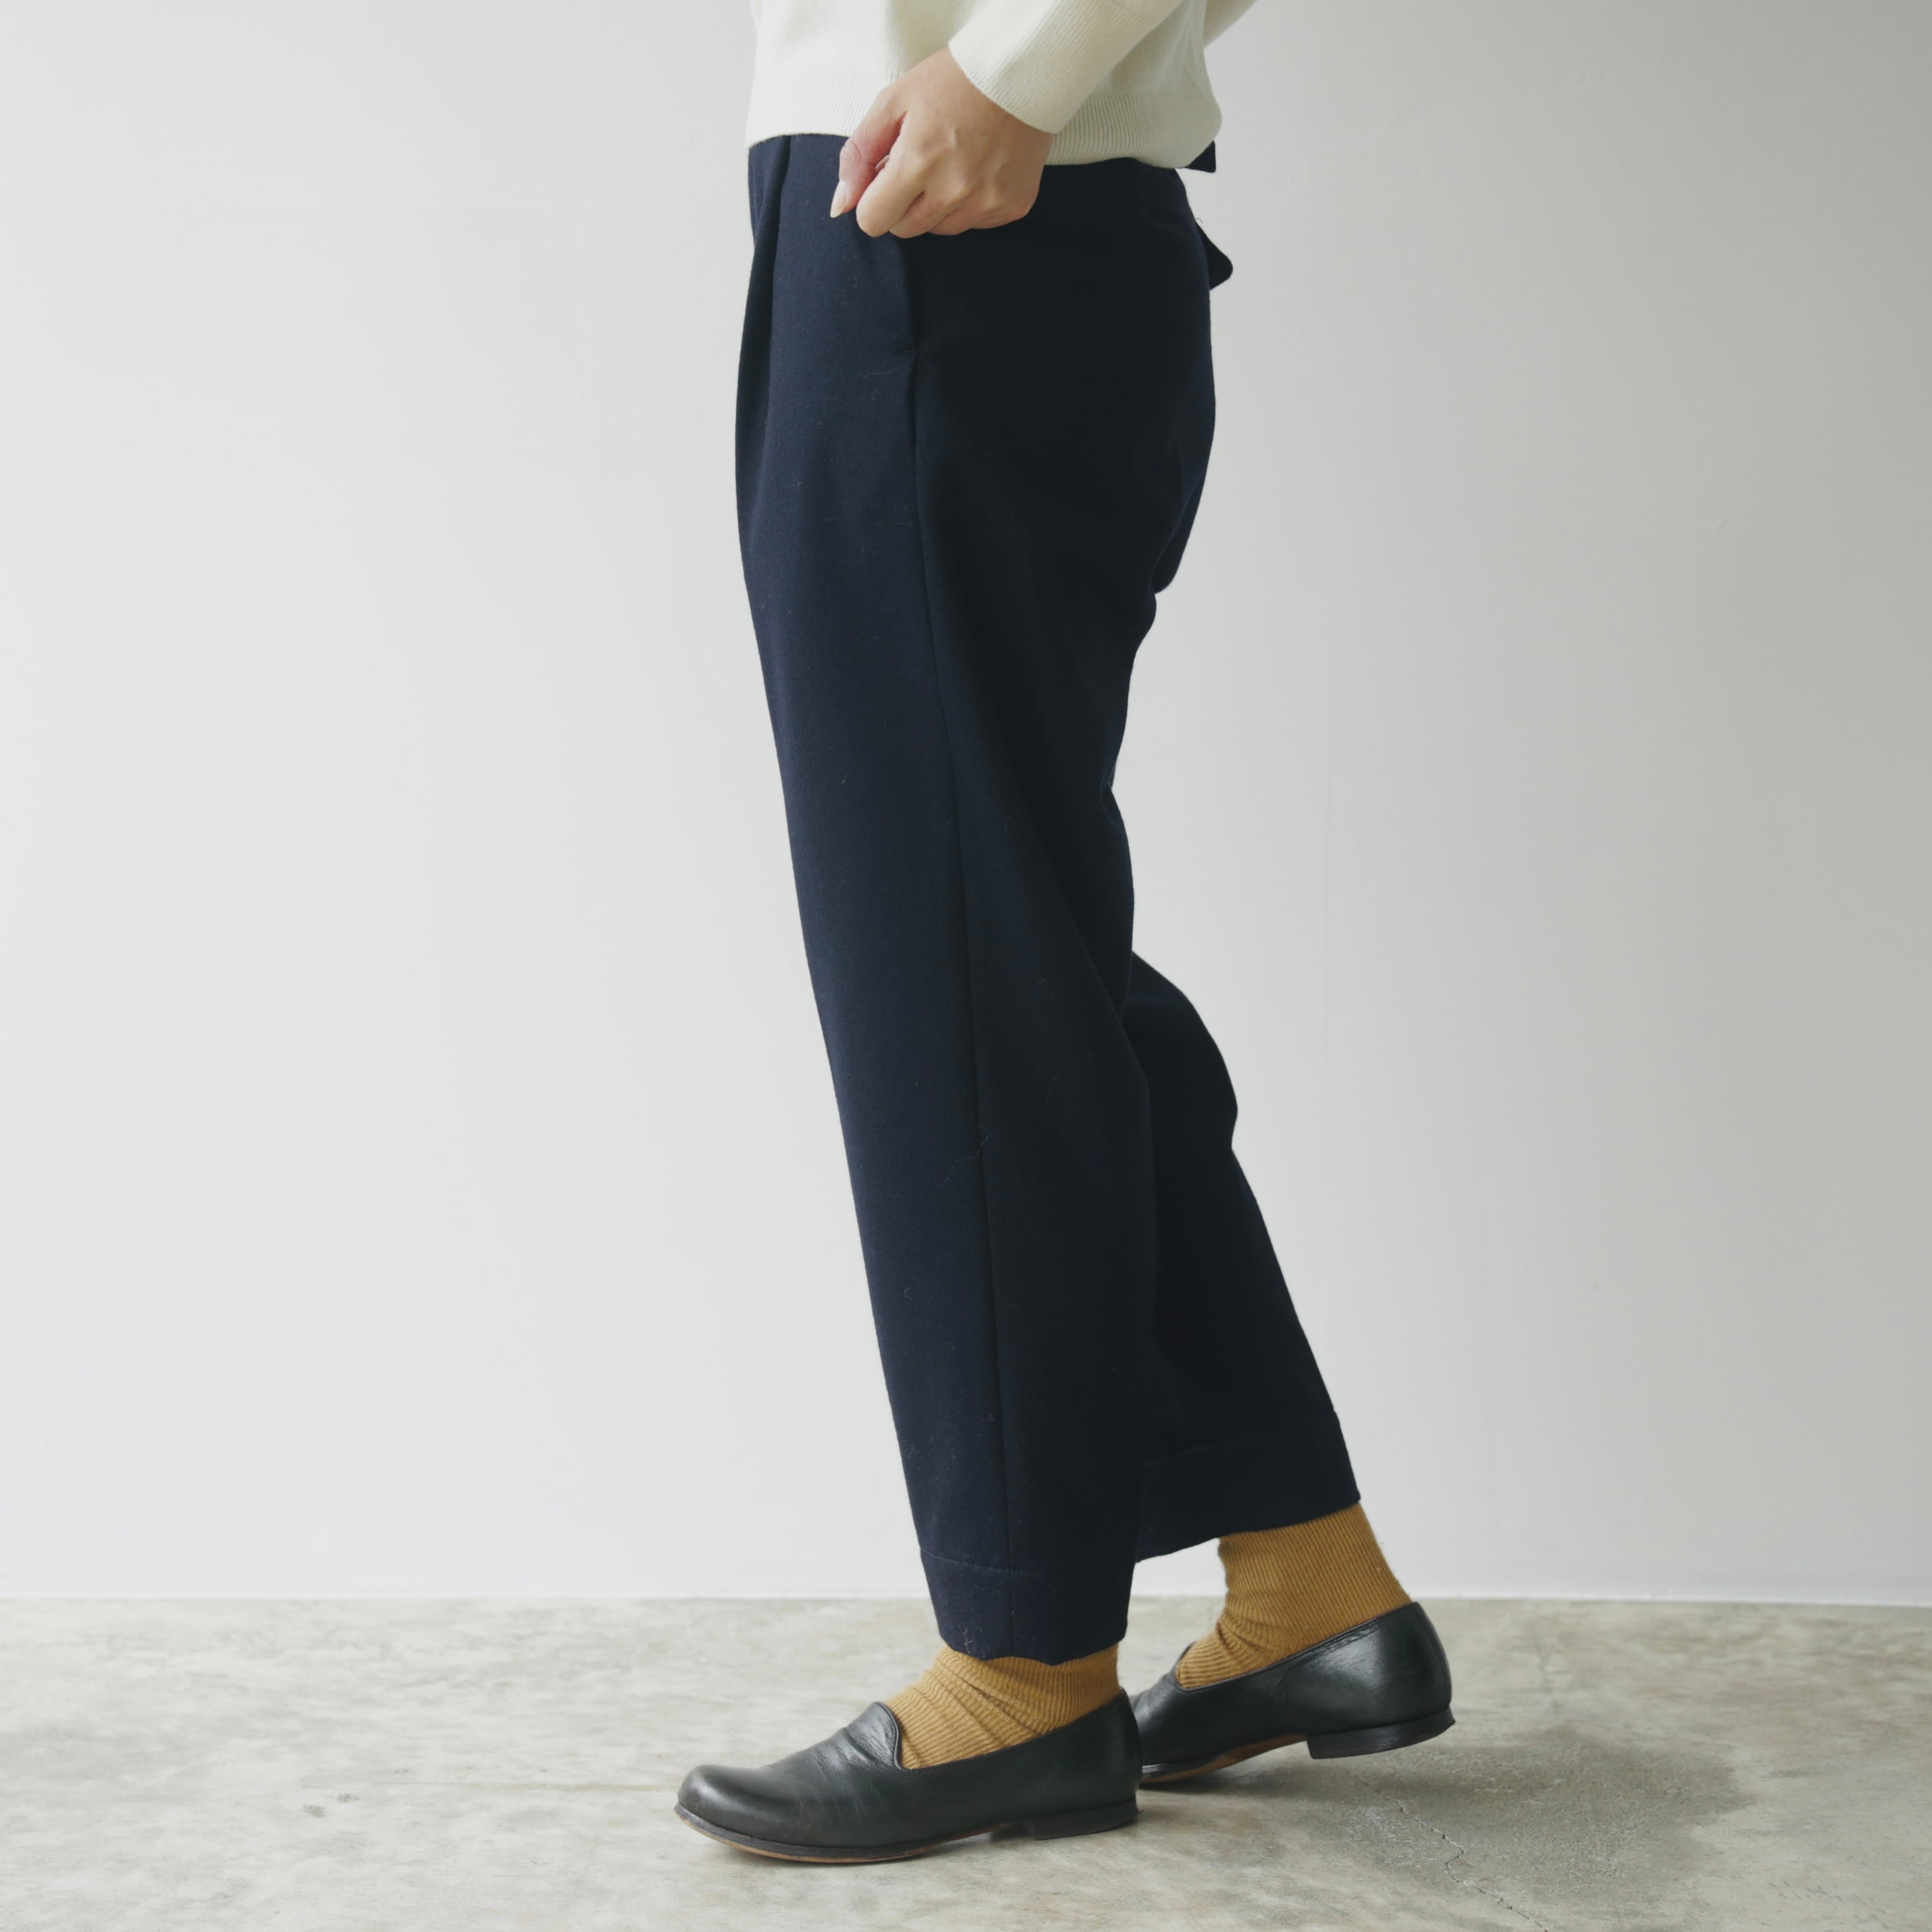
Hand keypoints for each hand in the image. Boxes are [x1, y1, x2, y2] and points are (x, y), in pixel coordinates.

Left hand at [830, 49, 1052, 238]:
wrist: (1019, 71)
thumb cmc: (951, 82)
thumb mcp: (893, 103)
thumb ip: (859, 154)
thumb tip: (840, 205)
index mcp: (919, 161)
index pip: (874, 220)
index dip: (873, 200)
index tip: (885, 178)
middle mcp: (954, 189)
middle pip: (905, 229)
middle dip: (902, 202)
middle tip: (919, 163)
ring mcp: (987, 201)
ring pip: (940, 229)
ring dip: (936, 204)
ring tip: (951, 162)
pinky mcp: (1013, 206)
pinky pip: (975, 223)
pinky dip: (969, 203)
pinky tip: (977, 168)